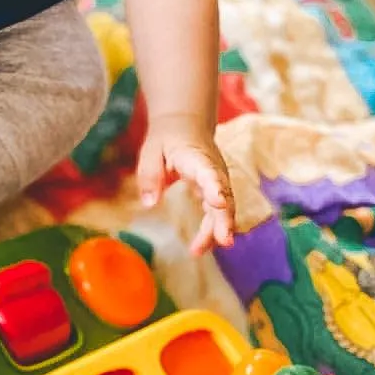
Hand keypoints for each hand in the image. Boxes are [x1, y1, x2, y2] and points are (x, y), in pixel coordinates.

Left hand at [137, 113, 234, 254]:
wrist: (185, 124)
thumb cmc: (167, 137)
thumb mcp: (151, 149)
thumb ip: (150, 174)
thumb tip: (150, 204)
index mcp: (196, 157)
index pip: (209, 172)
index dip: (215, 187)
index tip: (218, 201)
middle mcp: (213, 170)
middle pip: (224, 195)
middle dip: (224, 218)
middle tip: (224, 240)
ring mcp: (218, 181)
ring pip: (224, 209)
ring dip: (216, 230)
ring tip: (197, 250)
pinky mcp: (217, 191)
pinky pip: (218, 213)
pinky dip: (211, 230)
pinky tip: (198, 247)